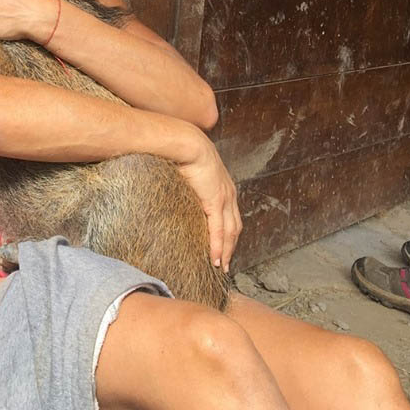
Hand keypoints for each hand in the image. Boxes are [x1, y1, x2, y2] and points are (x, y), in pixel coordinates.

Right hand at [175, 131, 241, 273]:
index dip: (228, 232)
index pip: (230, 215)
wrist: (187, 143)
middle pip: (235, 227)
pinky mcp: (216, 202)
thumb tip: (174, 188)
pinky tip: (216, 259)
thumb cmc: (183, 152)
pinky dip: (219, 247)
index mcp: (223, 187)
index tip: (224, 246)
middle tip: (226, 263)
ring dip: (227, 251)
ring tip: (221, 266)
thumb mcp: (187, 171)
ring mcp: (224, 199)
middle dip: (232, 246)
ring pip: (230, 232)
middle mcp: (229, 194)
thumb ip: (186, 183)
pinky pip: (219, 230)